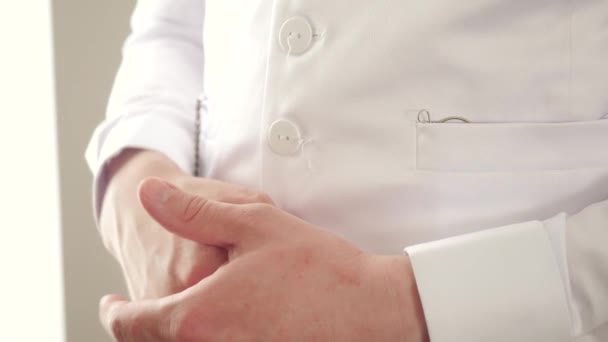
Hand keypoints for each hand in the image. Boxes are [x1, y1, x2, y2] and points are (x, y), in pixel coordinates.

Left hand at [100, 178, 428, 340]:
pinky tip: (221, 326)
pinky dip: (206, 340)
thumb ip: (193, 214)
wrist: (372, 312)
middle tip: (136, 312)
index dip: (113, 313)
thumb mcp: (254, 225)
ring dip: (172, 336)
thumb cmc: (317, 268)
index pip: (131, 324)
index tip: (108, 304)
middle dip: (140, 328)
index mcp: (198, 316)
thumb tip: (149, 195)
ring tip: (177, 315)